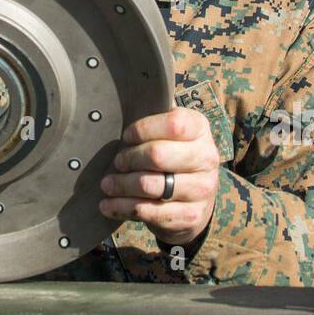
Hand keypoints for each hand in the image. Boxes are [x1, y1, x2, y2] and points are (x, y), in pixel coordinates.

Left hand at [99, 106, 219, 245]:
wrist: (197, 198)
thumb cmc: (174, 155)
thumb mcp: (171, 132)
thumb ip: (154, 117)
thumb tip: (122, 98)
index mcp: (201, 129)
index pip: (173, 124)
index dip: (143, 129)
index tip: (126, 136)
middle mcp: (206, 158)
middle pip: (158, 155)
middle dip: (129, 159)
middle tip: (117, 162)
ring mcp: (202, 189)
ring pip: (150, 185)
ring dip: (122, 185)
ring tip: (107, 184)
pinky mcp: (191, 216)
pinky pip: (149, 212)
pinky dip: (122, 208)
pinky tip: (108, 205)